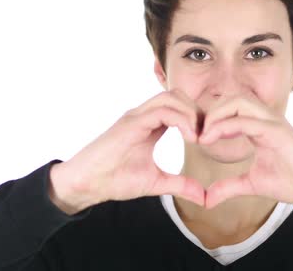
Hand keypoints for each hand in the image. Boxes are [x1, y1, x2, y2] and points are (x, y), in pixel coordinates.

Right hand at [49, 89, 205, 214]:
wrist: (85, 184)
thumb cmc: (114, 180)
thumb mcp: (155, 182)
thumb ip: (179, 185)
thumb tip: (202, 196)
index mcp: (149, 124)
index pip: (179, 106)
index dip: (196, 118)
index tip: (207, 140)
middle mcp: (143, 115)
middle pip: (177, 96)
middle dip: (197, 112)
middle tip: (206, 136)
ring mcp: (136, 117)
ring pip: (171, 97)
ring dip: (190, 113)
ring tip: (198, 137)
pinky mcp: (130, 123)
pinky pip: (161, 110)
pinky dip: (181, 119)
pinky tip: (190, 137)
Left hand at [198, 94, 292, 221]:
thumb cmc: (292, 181)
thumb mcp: (252, 183)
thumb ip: (229, 187)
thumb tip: (207, 199)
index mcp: (260, 125)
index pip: (230, 107)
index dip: (209, 118)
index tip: (195, 137)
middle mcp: (266, 118)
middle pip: (231, 98)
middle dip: (209, 113)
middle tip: (195, 135)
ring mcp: (273, 122)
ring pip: (238, 101)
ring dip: (215, 116)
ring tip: (202, 137)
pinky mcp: (277, 132)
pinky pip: (246, 120)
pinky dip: (224, 126)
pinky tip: (210, 140)